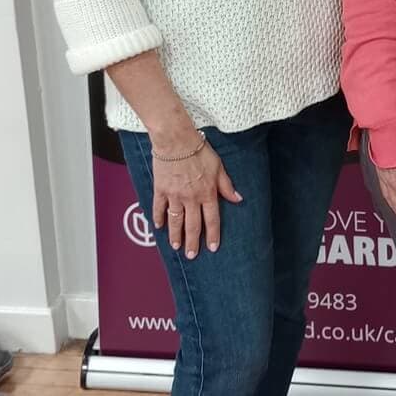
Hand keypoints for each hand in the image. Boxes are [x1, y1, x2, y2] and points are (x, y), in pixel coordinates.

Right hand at [151, 139, 240, 257]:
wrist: (176, 140)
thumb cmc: (199, 150)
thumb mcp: (219, 166)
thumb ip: (226, 185)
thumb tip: (238, 199)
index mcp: (207, 193)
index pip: (212, 220)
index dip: (213, 235)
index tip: (212, 248)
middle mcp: (191, 198)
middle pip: (192, 225)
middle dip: (193, 242)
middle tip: (191, 255)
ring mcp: (174, 196)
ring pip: (175, 221)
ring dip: (175, 235)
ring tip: (176, 247)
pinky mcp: (160, 190)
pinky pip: (158, 208)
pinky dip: (158, 219)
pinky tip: (158, 227)